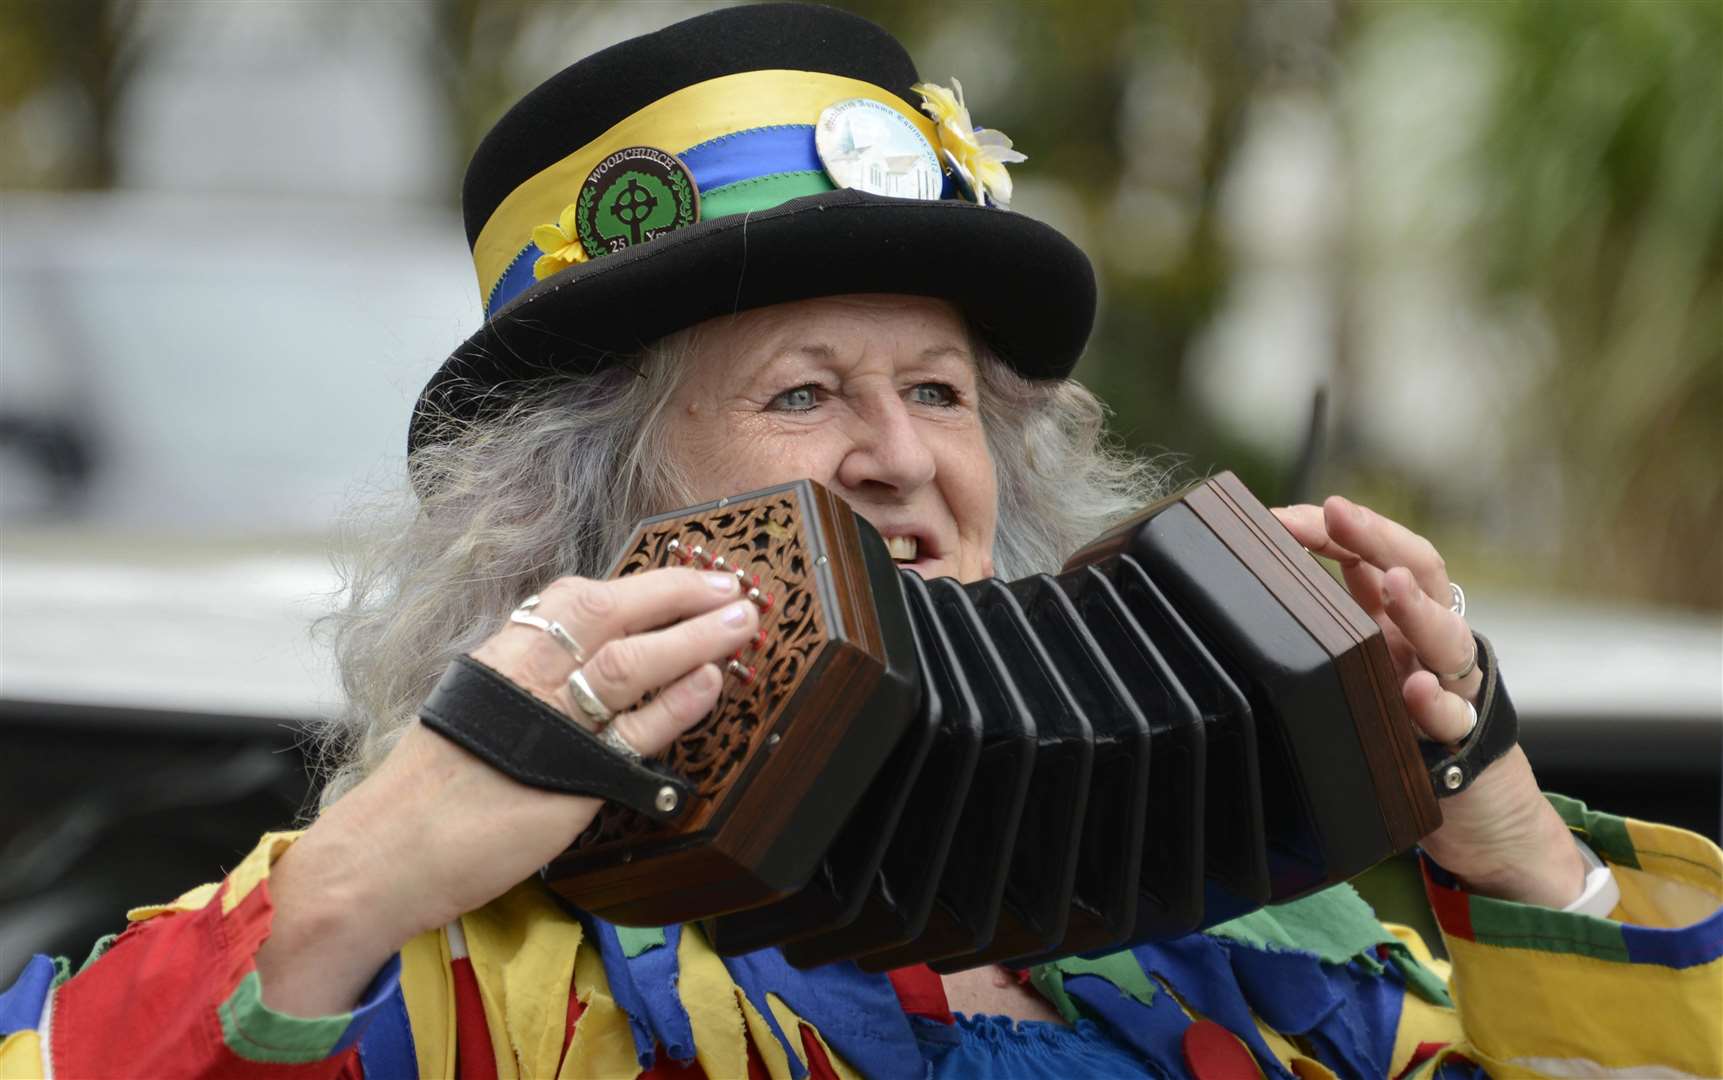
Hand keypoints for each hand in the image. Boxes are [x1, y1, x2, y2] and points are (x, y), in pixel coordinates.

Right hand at [256, 567, 758, 1015]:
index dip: (639, 582)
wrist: (386, 855)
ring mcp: (547, 726)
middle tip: (733, 586)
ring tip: (741, 623)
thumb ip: (525, 679)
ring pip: (630, 665)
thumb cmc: (429, 789)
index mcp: (498, 655)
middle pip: (610, 615)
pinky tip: (711, 684)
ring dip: (694, 639)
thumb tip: (582, 656)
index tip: (686, 573)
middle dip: (678, 594)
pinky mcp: (570, 780)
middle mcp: (522, 678)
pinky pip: (635, 734)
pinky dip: (677, 704)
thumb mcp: (475, 707)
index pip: (576, 598)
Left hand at [1273, 496, 1584, 908]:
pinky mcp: (1463, 742)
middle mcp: (1435, 644)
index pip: (1382, 555)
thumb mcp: (1377, 663)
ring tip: (1389, 582)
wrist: (1485, 813)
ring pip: (1445, 639)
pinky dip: (1434, 702)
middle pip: (1420, 574)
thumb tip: (1286, 564)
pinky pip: (1453, 717)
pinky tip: (1413, 691)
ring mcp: (1455, 688)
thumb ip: (1348, 615)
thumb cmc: (1417, 730)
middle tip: (1338, 513)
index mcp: (1406, 622)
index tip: (1287, 516)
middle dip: (1378, 539)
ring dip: (1417, 608)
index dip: (1343, 531)